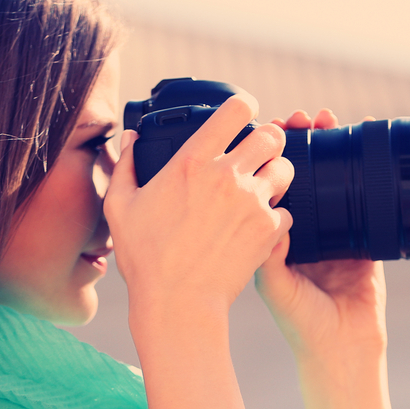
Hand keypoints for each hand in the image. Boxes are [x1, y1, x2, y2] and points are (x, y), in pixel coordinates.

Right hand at [106, 93, 293, 334]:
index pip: (236, 110)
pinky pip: (288, 210)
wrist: (177, 302)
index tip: (244, 112)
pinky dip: (278, 215)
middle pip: (271, 135)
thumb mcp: (121, 206)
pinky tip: (261, 224)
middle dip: (268, 140)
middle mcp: (228, 175)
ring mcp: (252, 202)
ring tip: (262, 187)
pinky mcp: (269, 229)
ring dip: (276, 174)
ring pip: (286, 169)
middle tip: (260, 152)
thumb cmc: (145, 258)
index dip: (244, 106)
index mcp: (193, 161)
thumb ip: (125, 165)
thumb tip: (131, 137)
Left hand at [255, 110, 386, 362]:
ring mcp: (336, 233)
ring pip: (334, 179)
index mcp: (277, 238)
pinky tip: (366, 150)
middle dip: (303, 143)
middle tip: (302, 118)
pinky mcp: (365, 239)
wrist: (344, 351)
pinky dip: (367, 173)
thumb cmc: (301, 326)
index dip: (270, 157)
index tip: (270, 130)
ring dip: (333, 149)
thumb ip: (270, 255)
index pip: (271, 185)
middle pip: (303, 174)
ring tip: (330, 120)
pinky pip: (367, 199)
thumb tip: (268, 218)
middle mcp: (305, 231)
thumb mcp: (275, 287)